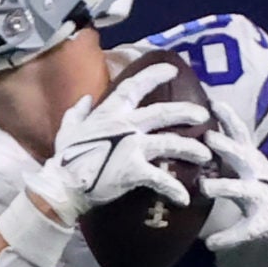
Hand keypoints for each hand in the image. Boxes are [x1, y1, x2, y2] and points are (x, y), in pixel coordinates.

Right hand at [23, 62, 213, 223]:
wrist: (62, 186)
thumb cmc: (64, 158)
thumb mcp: (67, 128)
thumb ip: (78, 111)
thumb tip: (86, 98)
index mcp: (110, 113)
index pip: (135, 86)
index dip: (155, 74)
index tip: (172, 69)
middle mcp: (125, 125)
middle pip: (163, 113)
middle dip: (186, 112)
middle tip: (204, 115)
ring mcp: (132, 146)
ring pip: (170, 143)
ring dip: (191, 149)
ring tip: (205, 154)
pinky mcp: (134, 170)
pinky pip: (160, 178)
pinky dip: (174, 188)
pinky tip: (184, 197)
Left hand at [199, 130, 267, 252]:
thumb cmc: (263, 189)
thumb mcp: (250, 167)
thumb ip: (232, 150)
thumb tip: (204, 128)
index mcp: (253, 161)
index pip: (241, 135)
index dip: (229, 118)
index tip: (213, 102)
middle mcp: (258, 176)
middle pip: (244, 157)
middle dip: (227, 146)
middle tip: (209, 137)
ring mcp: (262, 199)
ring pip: (243, 190)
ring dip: (225, 186)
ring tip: (206, 186)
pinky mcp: (262, 223)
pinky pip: (244, 231)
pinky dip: (227, 237)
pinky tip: (211, 242)